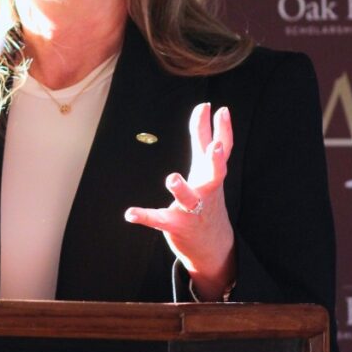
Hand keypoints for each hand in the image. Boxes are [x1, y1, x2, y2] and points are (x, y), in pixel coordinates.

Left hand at [124, 103, 235, 300]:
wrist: (213, 245)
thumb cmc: (207, 196)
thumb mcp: (206, 167)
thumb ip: (204, 136)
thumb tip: (206, 106)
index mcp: (211, 174)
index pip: (221, 149)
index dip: (222, 130)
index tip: (220, 109)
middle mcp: (206, 190)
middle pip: (215, 174)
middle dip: (216, 161)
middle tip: (215, 148)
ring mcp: (193, 209)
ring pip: (189, 198)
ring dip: (181, 188)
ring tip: (172, 178)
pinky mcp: (177, 225)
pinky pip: (160, 220)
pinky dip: (145, 216)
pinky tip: (130, 213)